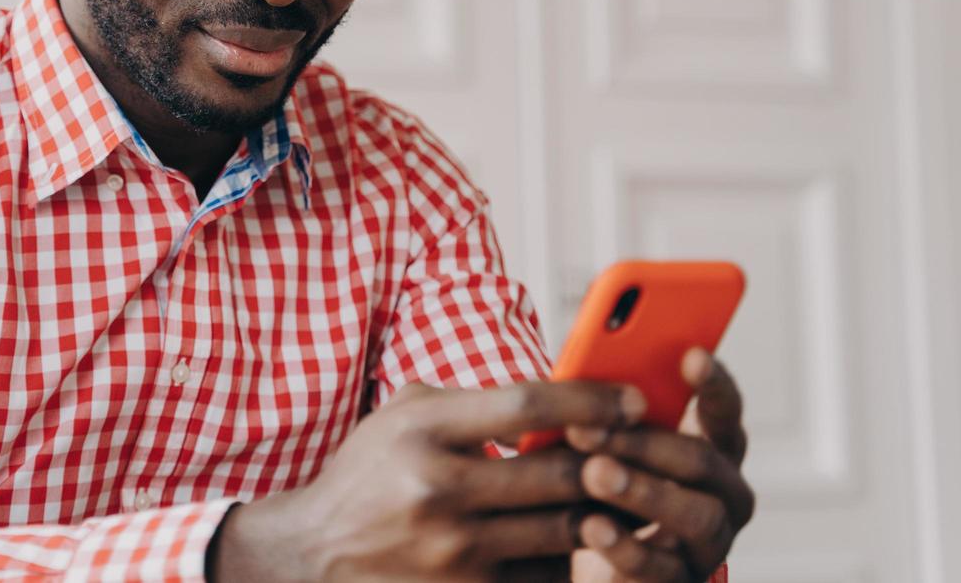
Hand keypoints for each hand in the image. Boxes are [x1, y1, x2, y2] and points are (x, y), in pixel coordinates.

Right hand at [210, 378, 648, 582]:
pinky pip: (547, 574)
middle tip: (646, 451)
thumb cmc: (369, 472)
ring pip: (564, 529)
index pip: (526, 404)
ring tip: (625, 494)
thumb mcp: (404, 416)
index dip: (590, 400)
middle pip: (558, 471)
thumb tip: (559, 395)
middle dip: (613, 460)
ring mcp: (453, 550)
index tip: (633, 401)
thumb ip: (472, 402)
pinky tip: (581, 539)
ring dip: (603, 511)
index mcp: (422, 428)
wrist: (314, 554)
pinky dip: (571, 557)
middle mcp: (438, 489)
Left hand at [567, 349, 754, 581]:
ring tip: (595, 473)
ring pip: (694, 514)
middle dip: (643, 440)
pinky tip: (591, 526)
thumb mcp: (605, 442)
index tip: (691, 356)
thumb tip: (577, 373)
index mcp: (712, 446)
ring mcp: (711, 542)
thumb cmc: (601, 482)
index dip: (712, 383)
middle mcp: (725, 493)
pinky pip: (660, 569)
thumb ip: (606, 411)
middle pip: (701, 459)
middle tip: (589, 428)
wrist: (595, 565)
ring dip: (642, 490)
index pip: (724, 409)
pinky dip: (624, 546)